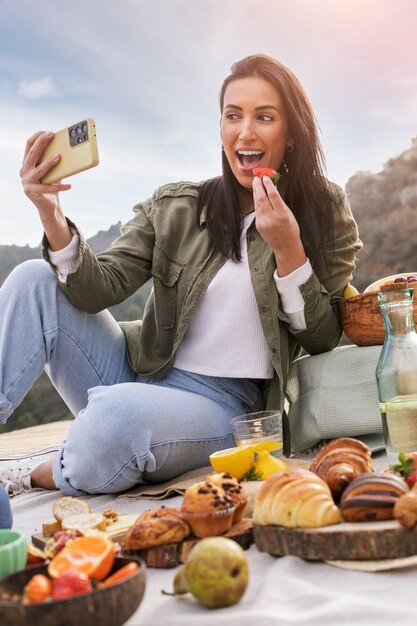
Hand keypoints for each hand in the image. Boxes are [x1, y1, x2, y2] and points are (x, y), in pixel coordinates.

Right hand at [20, 131, 72, 248]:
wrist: (48, 206)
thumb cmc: (51, 185)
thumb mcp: (52, 171)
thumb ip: (54, 160)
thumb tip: (67, 148)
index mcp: (27, 163)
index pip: (28, 145)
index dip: (37, 137)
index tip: (48, 131)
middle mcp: (24, 171)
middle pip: (32, 153)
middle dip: (42, 142)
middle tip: (51, 135)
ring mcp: (26, 182)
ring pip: (39, 170)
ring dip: (49, 162)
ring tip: (59, 157)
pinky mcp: (31, 192)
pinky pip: (47, 187)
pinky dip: (60, 187)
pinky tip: (69, 186)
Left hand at [252, 175, 306, 275]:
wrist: (285, 246)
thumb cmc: (291, 229)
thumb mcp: (289, 214)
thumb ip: (280, 202)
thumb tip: (272, 188)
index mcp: (282, 215)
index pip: (273, 196)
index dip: (268, 185)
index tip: (265, 178)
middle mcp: (271, 219)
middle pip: (262, 199)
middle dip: (258, 187)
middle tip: (257, 178)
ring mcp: (263, 223)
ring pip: (257, 204)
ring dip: (256, 193)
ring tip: (255, 184)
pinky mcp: (258, 225)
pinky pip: (257, 211)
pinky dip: (257, 202)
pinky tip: (257, 196)